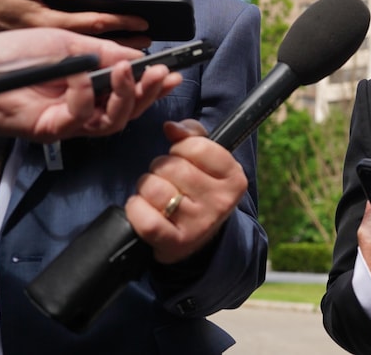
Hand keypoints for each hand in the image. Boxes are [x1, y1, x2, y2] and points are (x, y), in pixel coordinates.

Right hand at [0, 0, 147, 41]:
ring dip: (113, 50)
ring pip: (87, 52)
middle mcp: (51, 39)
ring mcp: (46, 48)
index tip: (145, 22)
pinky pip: (74, 53)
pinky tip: (106, 49)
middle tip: (150, 41)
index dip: (123, 22)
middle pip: (97, 43)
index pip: (95, 23)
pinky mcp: (41, 51)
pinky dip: (94, 51)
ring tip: (136, 47)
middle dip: (126, 43)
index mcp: (49, 21)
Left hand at [0, 28, 179, 141]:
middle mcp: (83, 108)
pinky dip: (84, 94)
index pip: (130, 92)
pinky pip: (79, 117)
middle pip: (128, 113)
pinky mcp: (51, 129)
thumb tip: (138, 59)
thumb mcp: (67, 43)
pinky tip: (82, 76)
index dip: (153, 86)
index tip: (172, 73)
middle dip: (148, 95)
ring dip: (126, 98)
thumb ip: (103, 53)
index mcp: (89, 87)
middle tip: (161, 76)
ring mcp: (68, 121)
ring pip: (111, 123)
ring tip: (128, 73)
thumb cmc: (13, 52)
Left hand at [125, 120, 249, 263]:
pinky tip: (144, 209)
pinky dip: (136, 209)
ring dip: (146, 188)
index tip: (182, 158)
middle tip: (167, 179)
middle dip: (160, 168)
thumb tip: (170, 127)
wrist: (199, 240)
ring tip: (156, 195)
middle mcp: (221, 202)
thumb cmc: (199, 190)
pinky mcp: (176, 242)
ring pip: (154, 188)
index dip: (180, 148)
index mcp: (234, 178)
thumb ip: (192, 136)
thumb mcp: (207, 162)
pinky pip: (145, 218)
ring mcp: (199, 224)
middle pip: (172, 166)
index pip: (197, 146)